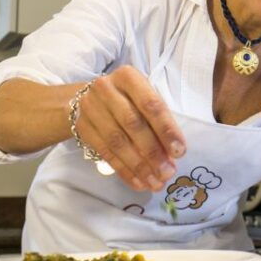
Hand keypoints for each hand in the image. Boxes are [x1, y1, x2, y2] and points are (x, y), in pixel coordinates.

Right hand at [74, 65, 185, 191]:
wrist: (90, 98)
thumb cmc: (127, 98)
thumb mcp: (143, 97)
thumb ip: (158, 120)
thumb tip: (173, 153)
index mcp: (128, 77)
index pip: (151, 105)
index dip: (166, 129)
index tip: (179, 151)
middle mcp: (106, 88)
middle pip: (133, 125)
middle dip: (153, 152)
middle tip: (167, 172)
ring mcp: (90, 107)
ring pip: (117, 142)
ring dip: (139, 166)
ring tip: (155, 182)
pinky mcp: (82, 127)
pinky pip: (105, 153)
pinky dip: (124, 171)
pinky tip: (138, 182)